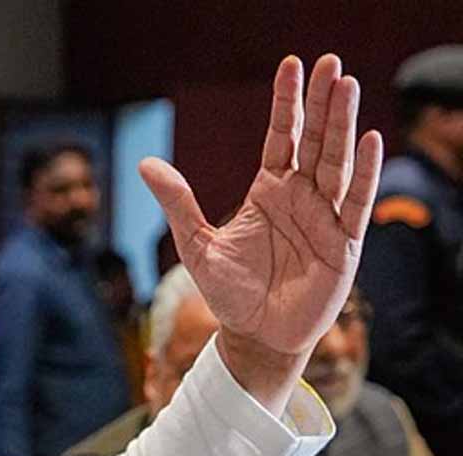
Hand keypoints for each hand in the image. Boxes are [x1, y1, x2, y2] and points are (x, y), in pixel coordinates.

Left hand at [141, 54, 382, 356]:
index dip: (287, 103)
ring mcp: (324, 218)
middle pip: (314, 141)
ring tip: (346, 86)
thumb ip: (177, 204)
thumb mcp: (196, 246)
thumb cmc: (229, 293)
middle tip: (328, 63)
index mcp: (269, 192)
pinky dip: (363, 173)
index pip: (281, 137)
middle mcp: (301, 197)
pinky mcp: (343, 244)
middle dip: (321, 102)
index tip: (292, 66)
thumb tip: (144, 164)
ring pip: (336, 163)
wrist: (256, 337)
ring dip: (342, 126)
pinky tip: (367, 140)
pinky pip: (355, 202)